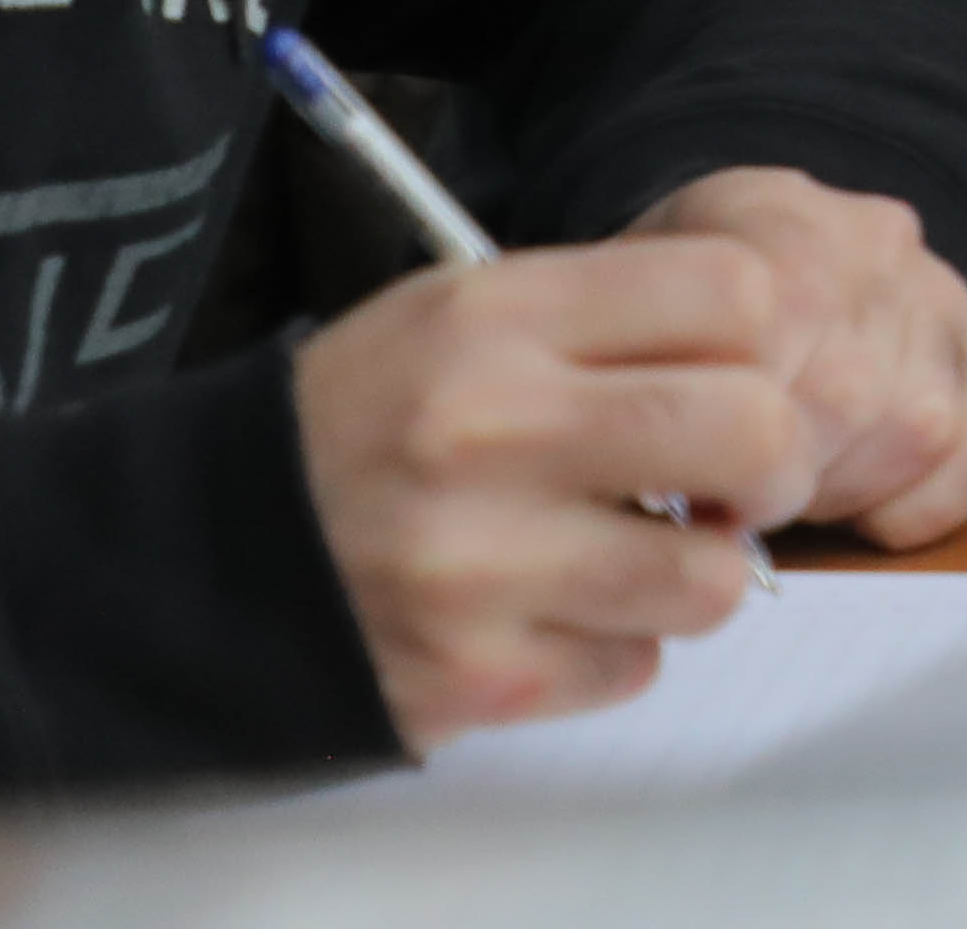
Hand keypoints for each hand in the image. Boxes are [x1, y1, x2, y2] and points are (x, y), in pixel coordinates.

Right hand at [289, 234, 824, 745]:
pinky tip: (552, 611)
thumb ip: (613, 320)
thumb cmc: (365, 424)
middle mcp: (491, 432)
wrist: (193, 557)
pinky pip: (633, 665)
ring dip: (698, 573)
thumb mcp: (463, 317)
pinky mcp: (477, 673)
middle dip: (772, 463)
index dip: (761, 338)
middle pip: (757, 430)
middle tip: (734, 480)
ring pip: (716, 578)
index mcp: (496, 319)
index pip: (735, 293)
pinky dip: (613, 647)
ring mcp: (482, 565)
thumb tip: (774, 360)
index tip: (734, 373)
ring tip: (635, 554)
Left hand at [621, 168, 966, 544]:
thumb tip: (662, 496)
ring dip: (847, 489)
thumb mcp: (627, 316)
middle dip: (782, 478)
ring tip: (794, 484)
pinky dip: (927, 503)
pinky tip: (866, 501)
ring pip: (924, 428)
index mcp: (778, 221)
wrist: (754, 249)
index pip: (777, 339)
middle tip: (734, 500)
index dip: (728, 443)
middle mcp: (877, 248)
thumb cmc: (677, 310)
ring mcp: (943, 296)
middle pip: (849, 396)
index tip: (689, 491)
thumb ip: (644, 383)